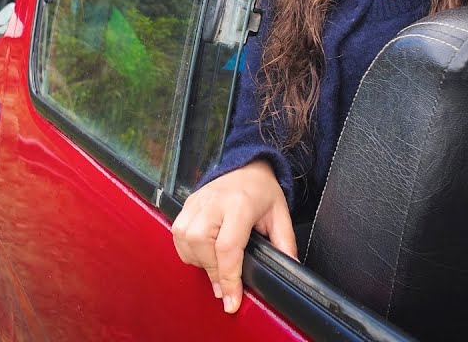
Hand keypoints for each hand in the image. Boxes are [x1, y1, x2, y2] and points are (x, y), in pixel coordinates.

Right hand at [171, 160, 297, 313]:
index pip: (227, 247)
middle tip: (224, 288)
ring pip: (184, 239)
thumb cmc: (263, 191)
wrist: (247, 166)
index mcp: (240, 204)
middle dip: (211, 272)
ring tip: (214, 269)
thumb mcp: (281, 216)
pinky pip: (177, 233)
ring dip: (198, 261)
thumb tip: (289, 271)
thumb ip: (284, 244)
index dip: (228, 278)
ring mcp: (197, 201)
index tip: (231, 301)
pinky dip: (187, 250)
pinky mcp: (187, 203)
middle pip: (200, 244)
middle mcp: (214, 202)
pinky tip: (203, 255)